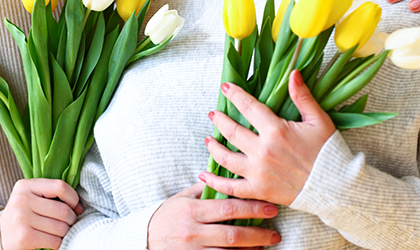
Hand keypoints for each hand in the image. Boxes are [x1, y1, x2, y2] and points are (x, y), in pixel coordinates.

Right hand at [0, 178, 82, 249]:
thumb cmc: (22, 216)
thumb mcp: (31, 198)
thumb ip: (51, 195)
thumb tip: (79, 207)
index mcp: (25, 186)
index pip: (60, 186)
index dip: (73, 198)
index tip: (76, 207)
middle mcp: (22, 200)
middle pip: (63, 210)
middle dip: (72, 220)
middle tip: (69, 224)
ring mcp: (22, 219)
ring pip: (61, 227)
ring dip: (65, 233)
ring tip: (58, 233)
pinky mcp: (24, 237)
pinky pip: (54, 241)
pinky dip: (57, 243)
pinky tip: (51, 241)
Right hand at [147, 183, 280, 249]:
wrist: (144, 239)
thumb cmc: (167, 216)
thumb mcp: (182, 199)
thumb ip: (205, 189)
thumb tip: (229, 177)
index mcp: (192, 211)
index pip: (227, 208)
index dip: (251, 208)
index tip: (270, 208)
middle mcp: (193, 232)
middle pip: (232, 235)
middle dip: (258, 234)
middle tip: (275, 232)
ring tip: (266, 245)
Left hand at [200, 71, 335, 206]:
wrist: (337, 187)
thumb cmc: (329, 152)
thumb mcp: (319, 120)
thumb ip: (302, 96)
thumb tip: (293, 72)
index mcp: (276, 130)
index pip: (248, 107)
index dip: (235, 95)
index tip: (225, 87)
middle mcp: (263, 151)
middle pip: (232, 131)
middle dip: (219, 120)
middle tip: (213, 114)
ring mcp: (258, 173)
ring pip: (226, 158)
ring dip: (214, 147)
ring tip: (208, 140)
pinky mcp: (258, 191)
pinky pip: (231, 188)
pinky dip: (215, 182)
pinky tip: (204, 175)